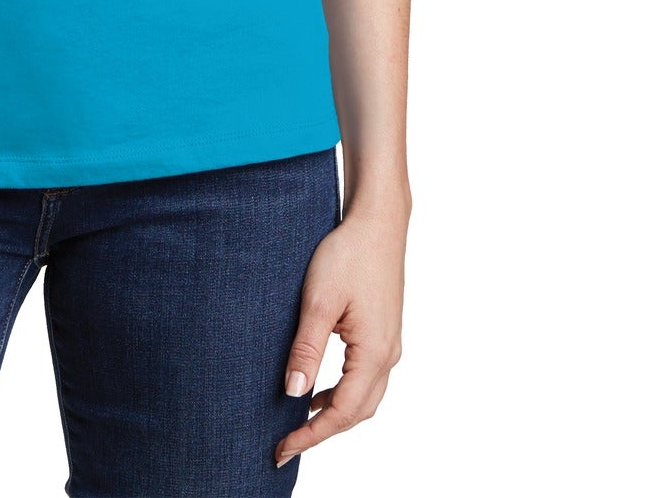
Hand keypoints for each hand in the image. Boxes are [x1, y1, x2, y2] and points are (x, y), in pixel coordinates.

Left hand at [274, 204, 405, 469]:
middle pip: (358, 412)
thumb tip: (293, 393)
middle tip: (287, 441)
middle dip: (323, 431)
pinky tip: (319, 389)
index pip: (342, 412)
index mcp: (374, 353)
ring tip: (299, 420)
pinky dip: (343, 393)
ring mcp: (389, 345)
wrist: (377, 222)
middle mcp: (388, 355)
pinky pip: (366, 378)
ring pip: (365, 398)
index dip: (312, 435)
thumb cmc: (348, 254)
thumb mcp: (319, 301)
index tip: (283, 449)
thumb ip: (306, 349)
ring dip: (334, 414)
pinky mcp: (383, 332)